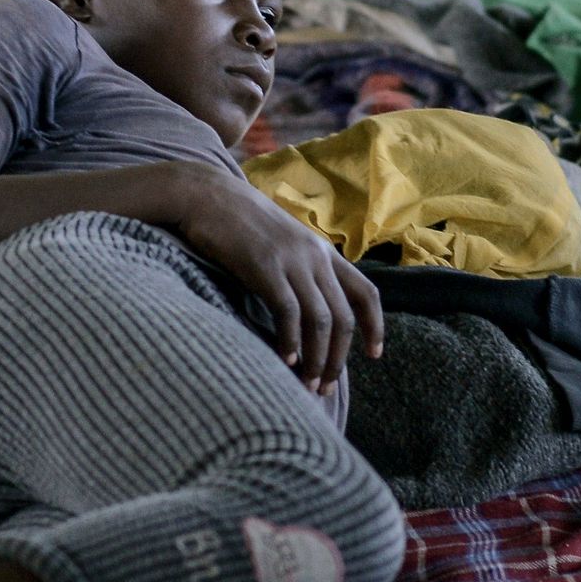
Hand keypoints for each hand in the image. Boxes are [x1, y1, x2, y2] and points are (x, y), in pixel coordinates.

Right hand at [158, 169, 384, 394]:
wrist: (205, 194)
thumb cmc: (237, 222)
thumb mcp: (281, 242)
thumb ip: (298, 268)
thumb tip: (304, 308)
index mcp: (322, 251)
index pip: (366, 292)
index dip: (375, 326)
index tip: (373, 355)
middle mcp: (315, 256)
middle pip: (343, 317)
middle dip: (338, 358)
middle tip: (325, 387)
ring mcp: (291, 261)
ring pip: (321, 320)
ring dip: (317, 358)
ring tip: (307, 385)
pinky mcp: (265, 266)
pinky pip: (288, 312)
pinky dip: (290, 340)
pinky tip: (286, 360)